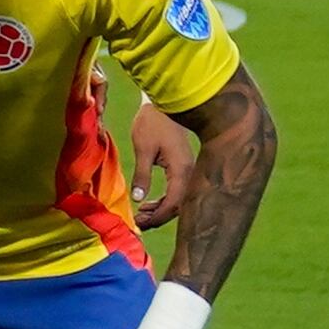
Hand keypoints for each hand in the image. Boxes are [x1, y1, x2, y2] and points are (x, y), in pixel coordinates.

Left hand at [127, 95, 198, 228]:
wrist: (164, 104)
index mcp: (181, 170)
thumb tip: (139, 199)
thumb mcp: (143, 148)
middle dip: (159, 217)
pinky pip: (177, 191)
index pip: (173, 204)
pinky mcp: (183, 168)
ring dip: (161, 209)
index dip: (157, 217)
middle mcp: (190, 173)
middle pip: (179, 206)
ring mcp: (189, 171)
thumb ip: (142, 175)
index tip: (140, 224)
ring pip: (179, 200)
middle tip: (138, 223)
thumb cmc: (152, 123)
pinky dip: (164, 200)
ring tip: (140, 214)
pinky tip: (148, 202)